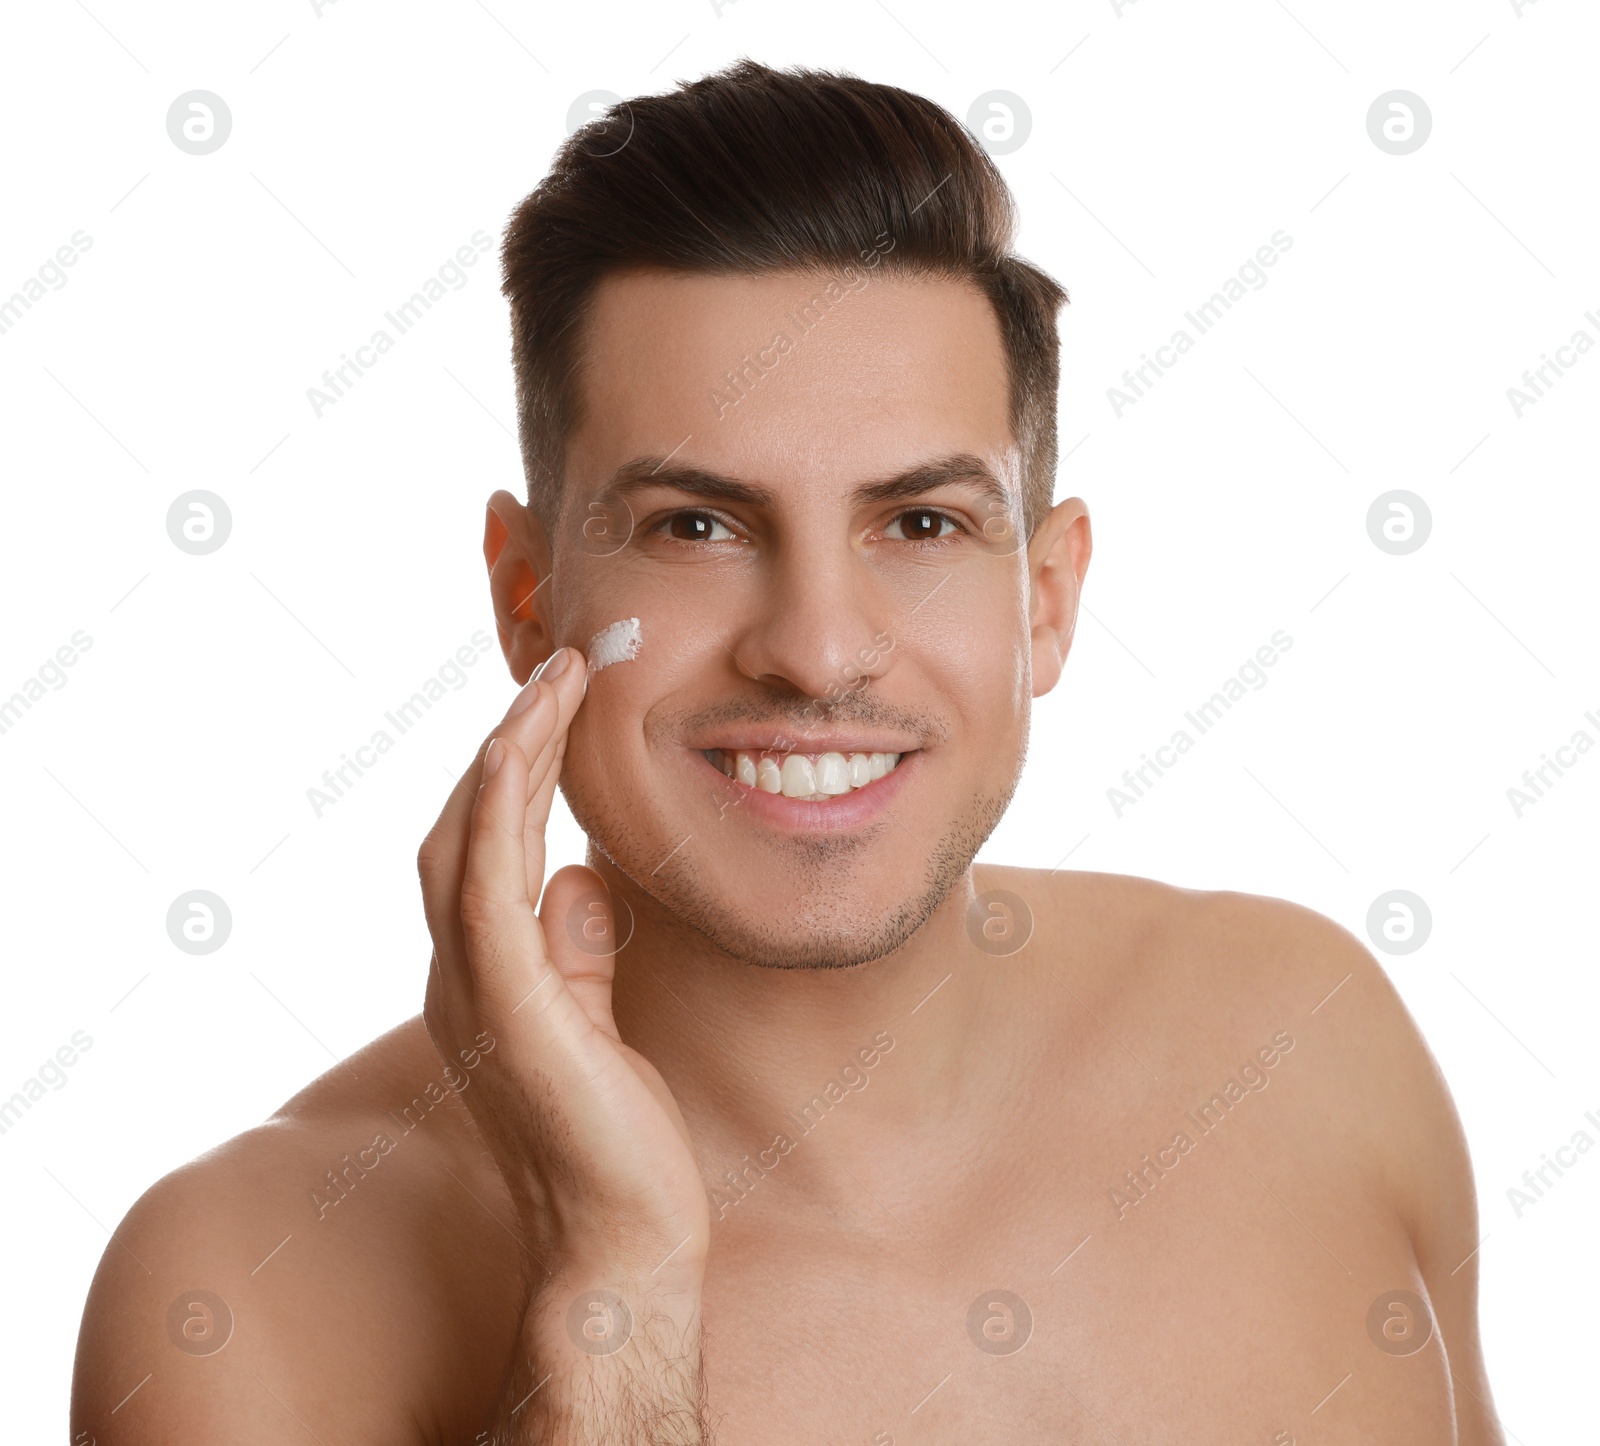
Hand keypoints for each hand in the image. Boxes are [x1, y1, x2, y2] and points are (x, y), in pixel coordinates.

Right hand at [417, 645, 709, 1289]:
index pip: (481, 852)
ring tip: (554, 680)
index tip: (556, 708)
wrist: (622, 1242)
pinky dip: (499, 806)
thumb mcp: (599, 1023)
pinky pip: (487, 888)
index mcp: (484, 979)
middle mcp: (462, 978)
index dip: (510, 775)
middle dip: (506, 742)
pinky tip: (525, 742)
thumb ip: (577, 952)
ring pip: (466, 841)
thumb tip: (577, 879)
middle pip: (461, 830)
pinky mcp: (510, 1012)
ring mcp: (476, 994)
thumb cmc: (616, 1141)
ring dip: (506, 750)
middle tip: (562, 669)